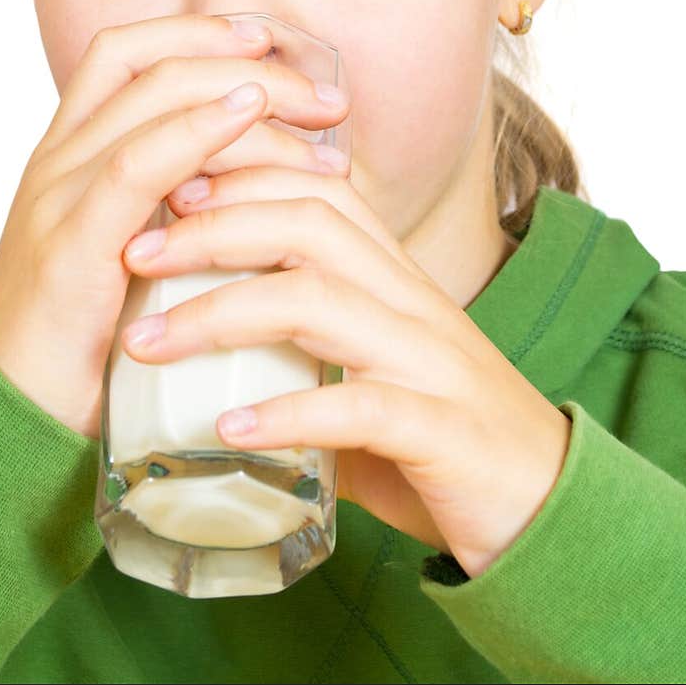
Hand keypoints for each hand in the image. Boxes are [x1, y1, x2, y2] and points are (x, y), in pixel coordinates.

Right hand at [0, 14, 349, 438]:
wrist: (9, 423)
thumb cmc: (85, 344)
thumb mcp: (133, 257)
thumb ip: (177, 212)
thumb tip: (267, 186)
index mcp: (71, 157)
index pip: (128, 54)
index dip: (198, 32)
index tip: (272, 43)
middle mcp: (59, 162)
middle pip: (153, 67)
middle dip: (246, 62)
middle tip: (327, 99)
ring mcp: (58, 198)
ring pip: (149, 100)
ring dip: (244, 94)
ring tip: (318, 115)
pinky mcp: (69, 248)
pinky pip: (134, 167)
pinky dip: (195, 132)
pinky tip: (245, 120)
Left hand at [120, 165, 572, 577]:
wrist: (552, 508)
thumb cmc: (444, 439)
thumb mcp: (370, 374)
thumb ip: (304, 352)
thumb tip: (205, 355)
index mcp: (395, 279)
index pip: (318, 189)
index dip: (240, 175)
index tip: (164, 190)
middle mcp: (413, 303)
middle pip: (309, 224)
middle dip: (213, 227)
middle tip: (133, 253)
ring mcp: (430, 363)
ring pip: (321, 303)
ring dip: (222, 313)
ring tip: (144, 343)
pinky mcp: (441, 432)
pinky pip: (359, 410)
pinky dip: (287, 414)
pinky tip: (225, 431)